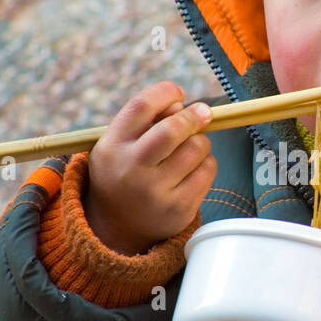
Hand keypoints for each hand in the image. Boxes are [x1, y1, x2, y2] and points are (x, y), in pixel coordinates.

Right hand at [83, 80, 215, 254]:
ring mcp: (156, 191)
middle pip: (173, 129)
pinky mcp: (179, 208)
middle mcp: (131, 168)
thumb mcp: (121, 144)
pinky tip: (193, 168)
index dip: (166, 92)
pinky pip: (208, 170)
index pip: (142, 106)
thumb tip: (183, 104)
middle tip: (204, 113)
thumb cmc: (125, 171)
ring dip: (201, 140)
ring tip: (191, 147)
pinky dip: (207, 162)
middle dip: (194, 115)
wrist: (117, 228)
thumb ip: (147, 120)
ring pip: (197, 147)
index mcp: (112, 145)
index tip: (178, 94)